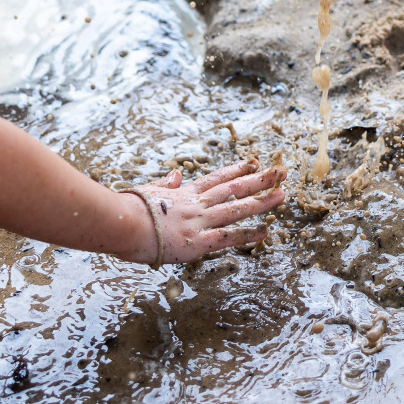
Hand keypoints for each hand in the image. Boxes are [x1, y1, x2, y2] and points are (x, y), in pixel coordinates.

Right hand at [121, 159, 285, 263]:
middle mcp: (197, 205)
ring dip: (262, 201)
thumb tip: (175, 174)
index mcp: (185, 195)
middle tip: (280, 171)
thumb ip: (164, 184)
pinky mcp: (198, 242)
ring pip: (237, 209)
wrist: (121, 223)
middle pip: (234, 189)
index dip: (236, 170)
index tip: (252, 162)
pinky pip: (229, 237)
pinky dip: (248, 235)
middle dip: (258, 179)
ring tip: (282, 193)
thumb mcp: (148, 191)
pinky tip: (266, 232)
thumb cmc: (128, 209)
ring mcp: (199, 222)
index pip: (216, 179)